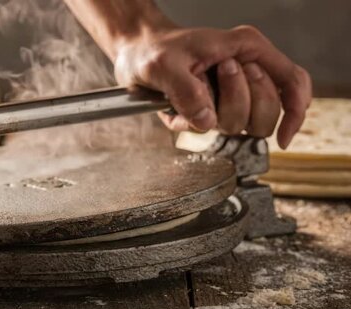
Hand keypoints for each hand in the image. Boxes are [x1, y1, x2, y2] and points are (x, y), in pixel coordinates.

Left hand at [114, 25, 311, 147]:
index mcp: (247, 49)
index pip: (292, 81)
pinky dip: (196, 125)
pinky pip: (216, 130)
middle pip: (270, 111)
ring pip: (246, 125)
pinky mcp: (212, 109)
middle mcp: (245, 71)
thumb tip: (207, 121)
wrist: (134, 55)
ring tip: (196, 89)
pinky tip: (181, 108)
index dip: (295, 112)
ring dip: (219, 116)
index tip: (284, 138)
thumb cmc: (153, 49)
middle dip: (242, 106)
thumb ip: (185, 90)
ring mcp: (230, 94)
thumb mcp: (163, 64)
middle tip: (217, 75)